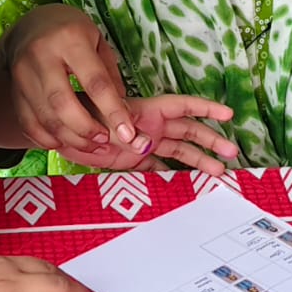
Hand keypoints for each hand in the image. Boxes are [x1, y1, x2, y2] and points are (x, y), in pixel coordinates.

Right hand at [3, 4, 146, 155]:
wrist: (32, 23)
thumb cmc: (72, 32)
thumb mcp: (98, 42)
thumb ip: (110, 75)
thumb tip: (124, 113)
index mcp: (70, 40)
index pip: (95, 82)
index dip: (113, 111)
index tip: (128, 133)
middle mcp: (41, 55)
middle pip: (63, 104)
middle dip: (86, 129)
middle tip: (105, 140)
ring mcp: (22, 73)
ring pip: (45, 117)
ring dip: (70, 138)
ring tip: (91, 145)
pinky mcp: (14, 89)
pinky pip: (28, 122)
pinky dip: (46, 138)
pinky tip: (64, 142)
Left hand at [54, 94, 239, 173]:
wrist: (59, 130)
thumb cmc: (80, 116)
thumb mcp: (103, 121)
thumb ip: (123, 131)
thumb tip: (144, 144)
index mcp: (146, 111)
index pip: (183, 106)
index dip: (206, 108)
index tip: (228, 114)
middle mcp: (150, 126)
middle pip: (188, 132)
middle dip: (210, 140)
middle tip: (232, 152)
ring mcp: (143, 143)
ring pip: (178, 151)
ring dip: (198, 160)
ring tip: (219, 172)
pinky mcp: (133, 160)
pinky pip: (159, 167)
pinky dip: (173, 175)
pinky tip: (188, 184)